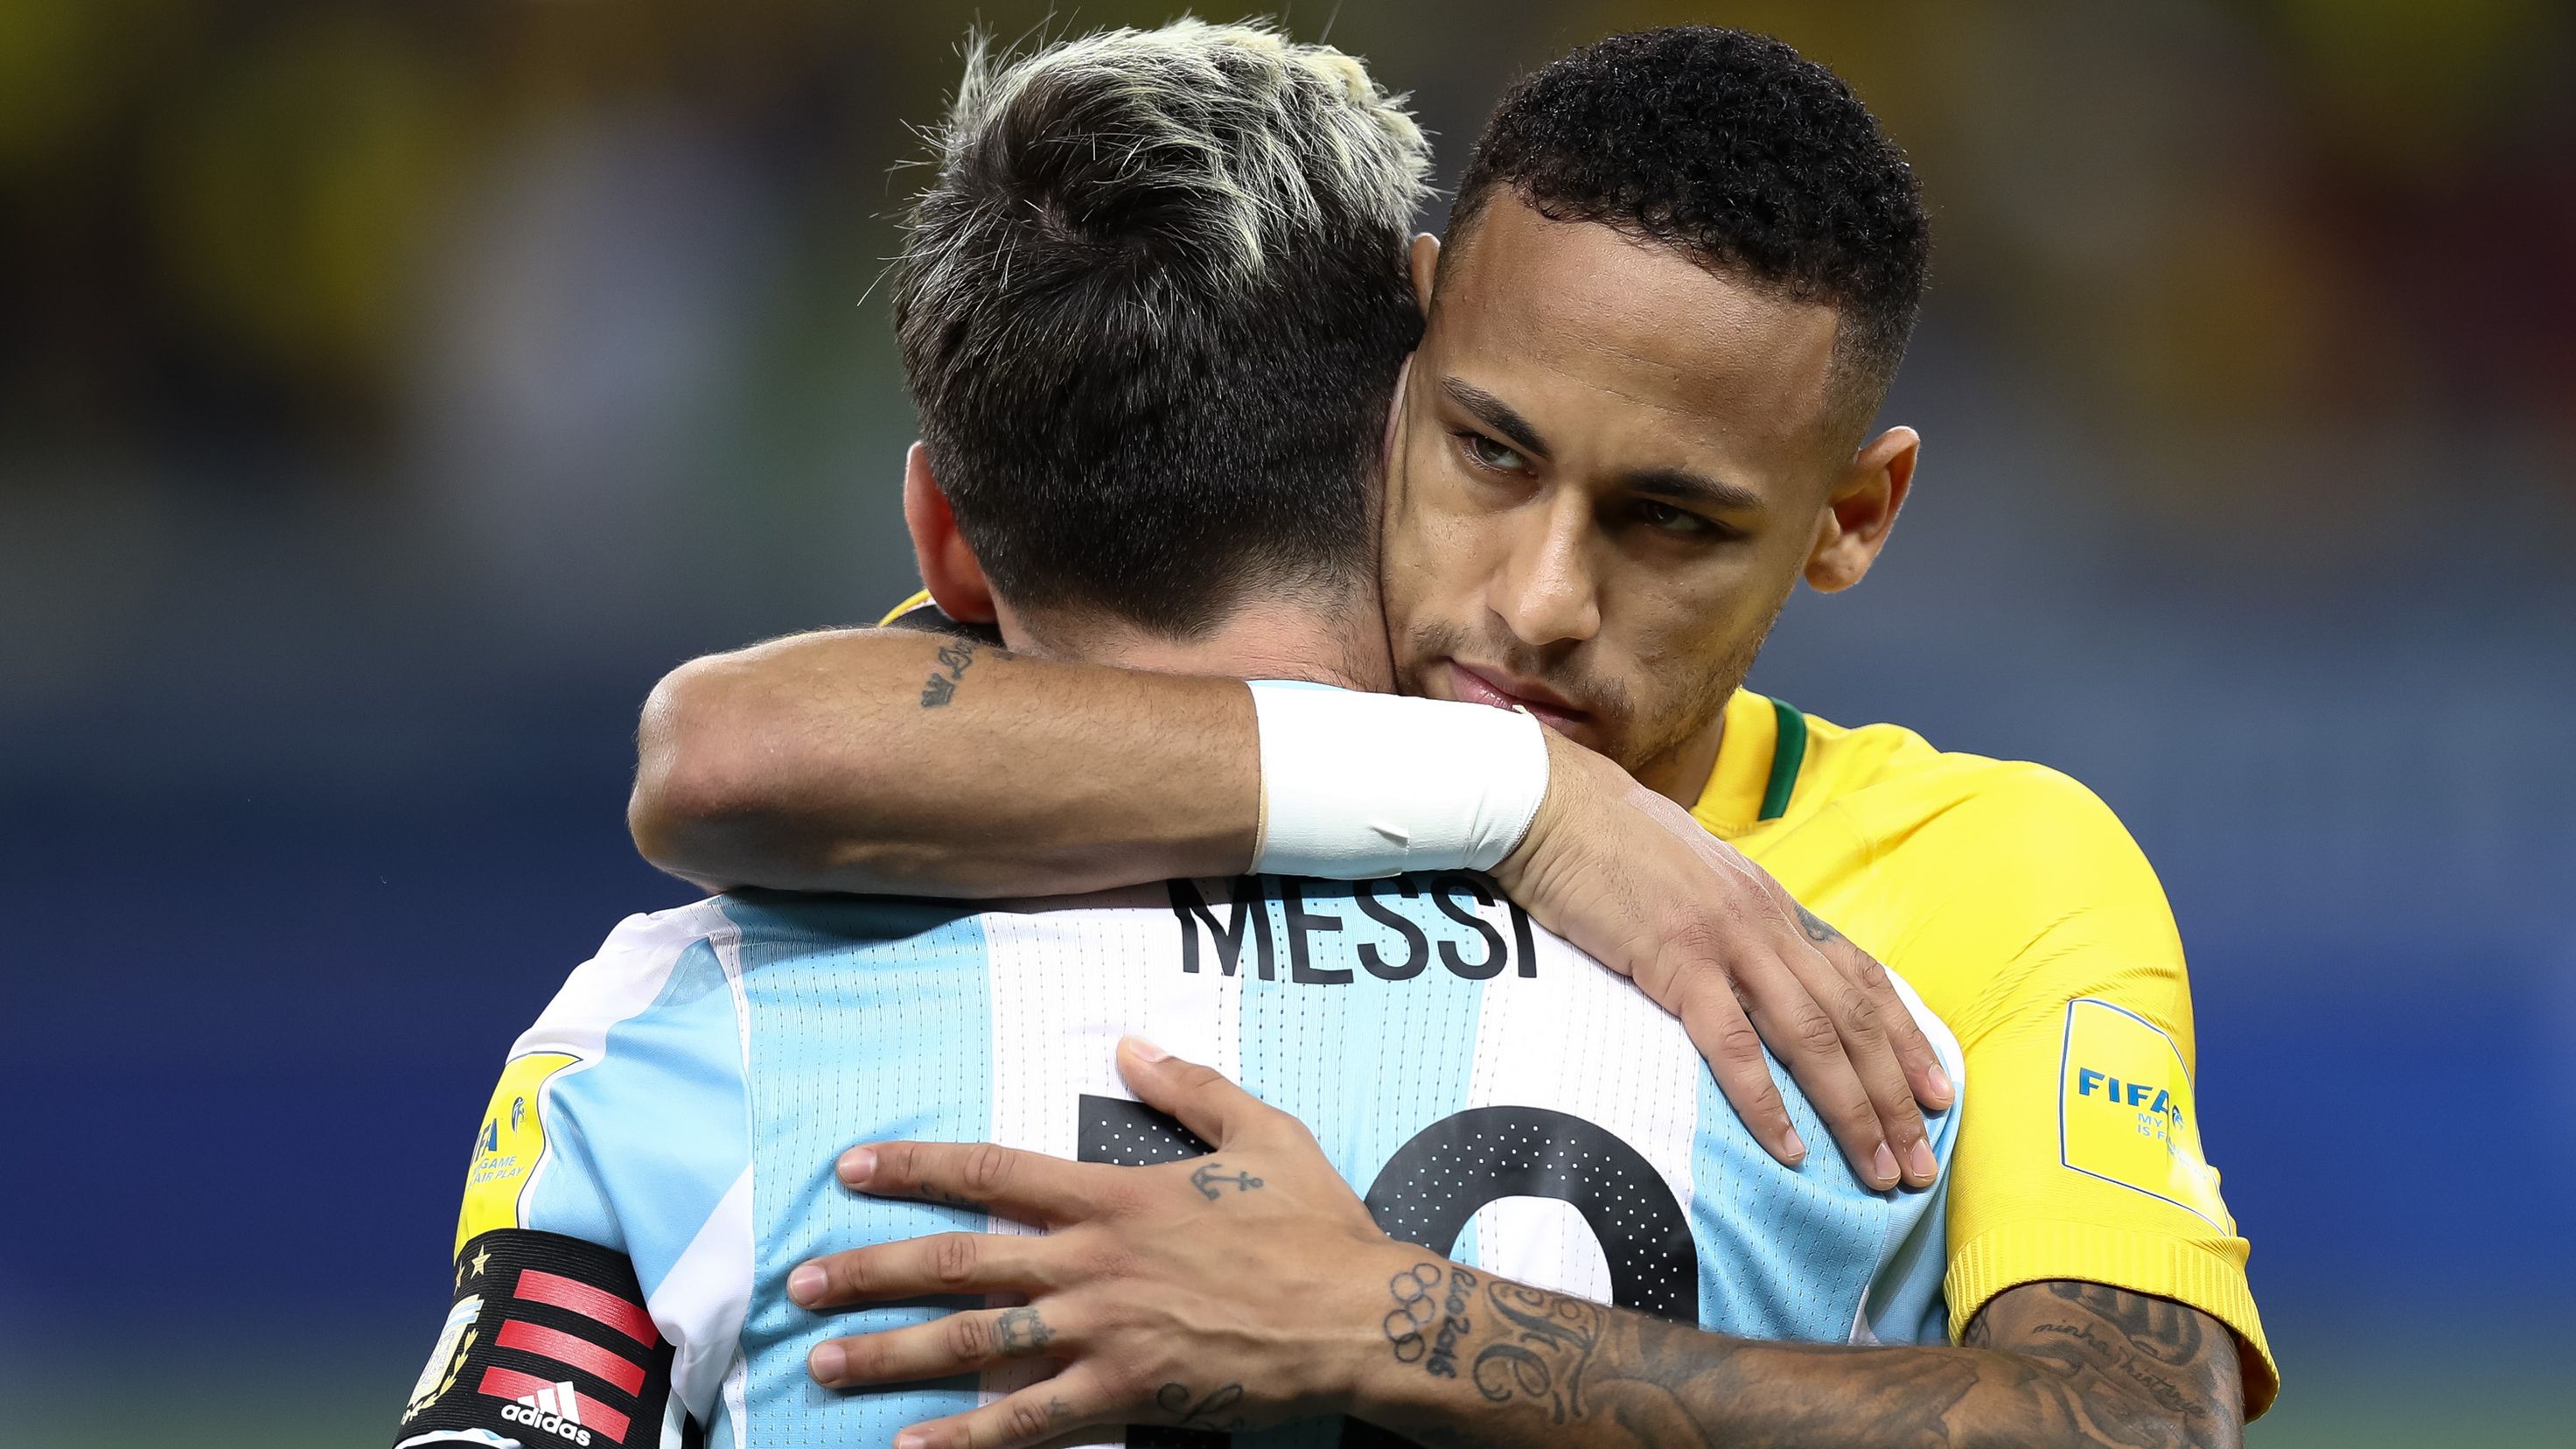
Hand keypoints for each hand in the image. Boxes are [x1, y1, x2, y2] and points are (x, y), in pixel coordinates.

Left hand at [788, 1038, 1410, 1448]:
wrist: (1361, 1316)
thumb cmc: (1317, 1225)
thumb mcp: (1263, 1130)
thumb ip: (1189, 1086)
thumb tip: (1126, 1044)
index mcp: (1116, 1194)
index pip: (992, 1171)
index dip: (914, 1168)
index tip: (851, 1167)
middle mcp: (1092, 1262)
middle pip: (957, 1262)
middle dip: (870, 1270)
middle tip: (801, 1280)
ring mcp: (1102, 1333)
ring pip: (972, 1345)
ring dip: (889, 1354)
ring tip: (822, 1362)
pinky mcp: (1124, 1395)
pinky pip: (1026, 1423)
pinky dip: (962, 1441)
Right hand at [1491, 729, 1953, 1188]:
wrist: (1552, 805)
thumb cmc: (1609, 843)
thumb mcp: (1693, 877)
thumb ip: (1730, 922)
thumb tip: (1749, 966)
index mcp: (1773, 905)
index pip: (1862, 979)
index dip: (1906, 1040)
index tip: (1940, 1094)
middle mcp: (1767, 923)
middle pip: (1852, 1020)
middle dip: (1895, 1098)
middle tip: (1919, 1167)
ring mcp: (1726, 940)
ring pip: (1812, 1037)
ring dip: (1852, 1110)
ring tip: (1876, 1170)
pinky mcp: (1675, 960)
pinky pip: (1732, 1043)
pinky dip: (1766, 1103)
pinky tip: (1789, 1148)